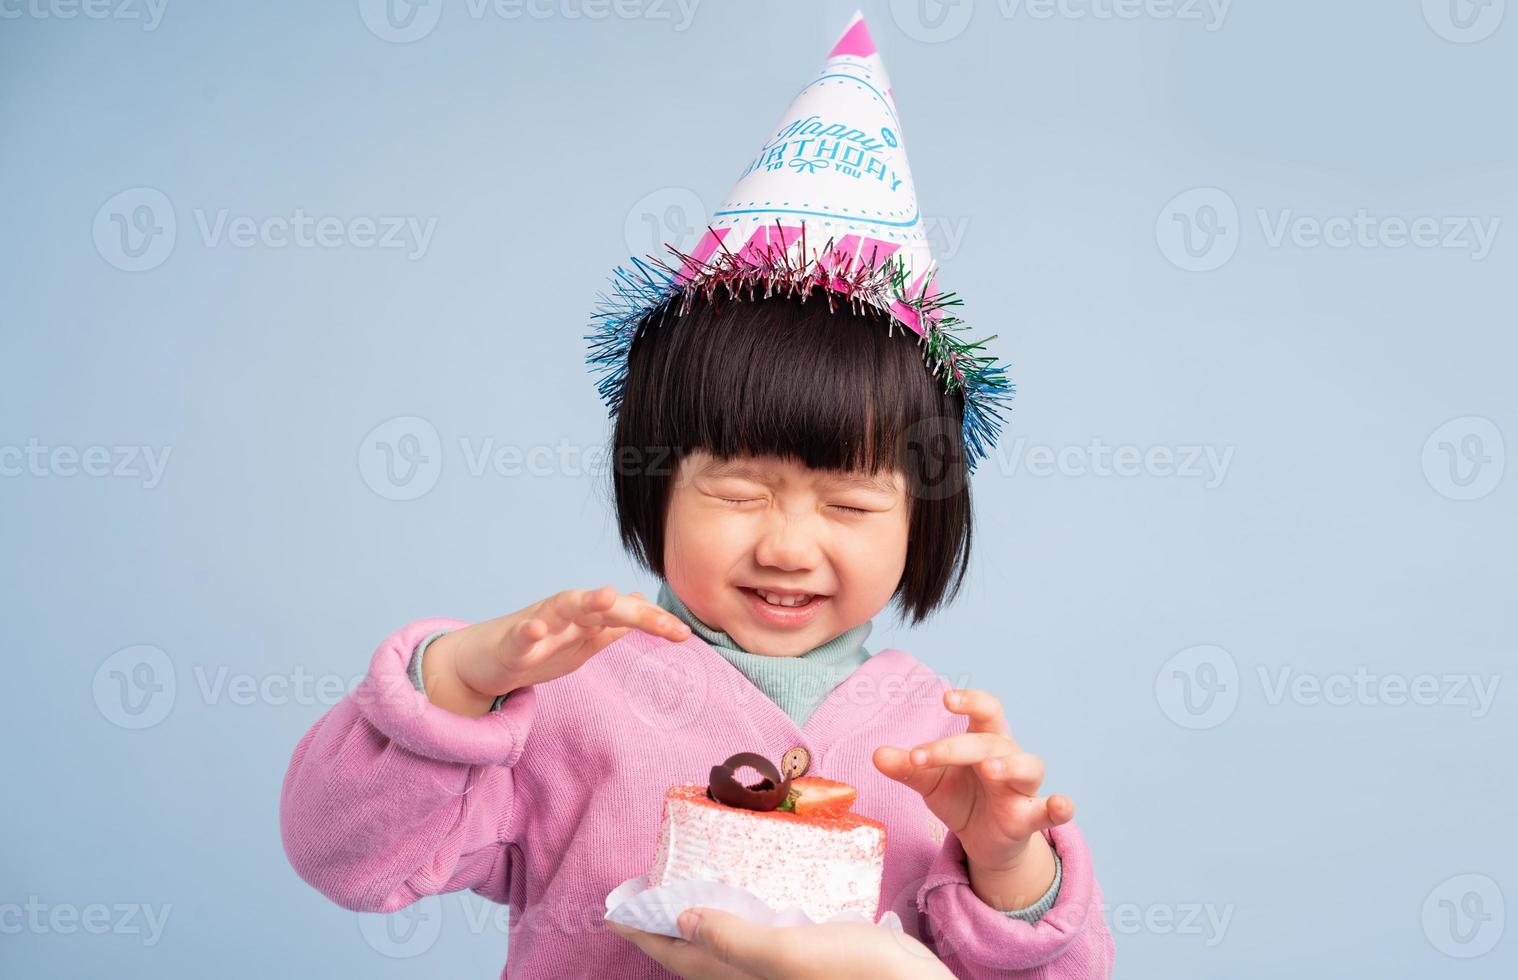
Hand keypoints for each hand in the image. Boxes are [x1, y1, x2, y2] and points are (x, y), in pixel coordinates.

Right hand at [423, 586, 690, 715]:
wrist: (483, 662)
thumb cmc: (537, 650)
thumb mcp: (582, 643)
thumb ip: (612, 626)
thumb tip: (643, 604)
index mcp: (585, 616)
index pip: (625, 615)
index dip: (654, 622)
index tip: (684, 634)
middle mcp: (564, 613)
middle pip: (602, 606)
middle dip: (633, 612)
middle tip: (662, 621)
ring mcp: (536, 624)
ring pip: (563, 607)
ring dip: (586, 601)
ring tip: (609, 597)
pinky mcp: (510, 643)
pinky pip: (521, 635)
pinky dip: (529, 631)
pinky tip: (538, 630)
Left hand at [609, 907, 953, 979]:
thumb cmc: (862, 974)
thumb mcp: (793, 953)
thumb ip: (736, 939)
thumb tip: (683, 920)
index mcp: (746, 979)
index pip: (680, 958)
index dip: (644, 934)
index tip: (612, 913)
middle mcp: (758, 979)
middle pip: (698, 957)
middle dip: (668, 928)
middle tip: (644, 898)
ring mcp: (784, 973)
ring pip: (727, 951)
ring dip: (702, 924)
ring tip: (686, 893)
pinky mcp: (810, 961)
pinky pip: (757, 942)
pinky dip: (741, 922)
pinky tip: (751, 901)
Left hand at [872, 688, 1072, 910]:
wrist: (981, 841)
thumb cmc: (961, 798)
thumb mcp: (929, 782)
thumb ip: (906, 767)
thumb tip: (876, 755)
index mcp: (983, 740)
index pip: (985, 710)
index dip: (971, 700)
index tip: (947, 698)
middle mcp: (1007, 756)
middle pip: (991, 740)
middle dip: (956, 747)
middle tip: (921, 757)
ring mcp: (1022, 787)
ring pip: (1029, 765)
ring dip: (1010, 765)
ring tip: (988, 770)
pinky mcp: (1029, 818)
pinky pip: (1050, 810)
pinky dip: (1060, 807)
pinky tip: (1062, 804)